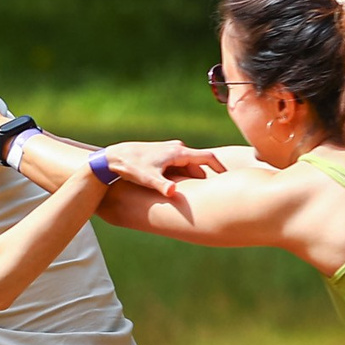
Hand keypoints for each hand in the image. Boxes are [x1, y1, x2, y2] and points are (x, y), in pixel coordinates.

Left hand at [99, 140, 222, 194]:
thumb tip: (173, 191)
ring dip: (191, 179)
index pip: (208, 158)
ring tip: (192, 195)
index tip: (230, 179)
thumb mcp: (148, 178)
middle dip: (204, 180)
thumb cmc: (131, 167)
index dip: (221, 169)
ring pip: (188, 167)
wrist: (114, 157)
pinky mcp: (163, 155)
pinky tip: (177, 189)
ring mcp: (170, 151)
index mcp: (178, 153)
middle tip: (210, 195)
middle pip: (198, 166)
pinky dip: (182, 176)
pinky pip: (179, 166)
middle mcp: (177, 149)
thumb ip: (162, 185)